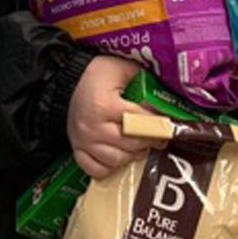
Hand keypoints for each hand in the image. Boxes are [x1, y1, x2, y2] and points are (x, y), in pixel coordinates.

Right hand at [67, 55, 164, 178]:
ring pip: (116, 160)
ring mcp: (83, 141)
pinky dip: (111, 168)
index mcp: (105, 106)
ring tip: (143, 146)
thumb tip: (163, 101)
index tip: (168, 127)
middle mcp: (93, 127)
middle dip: (149, 142)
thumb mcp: (123, 68)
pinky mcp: (77, 149)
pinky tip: (121, 156)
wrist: (69, 80)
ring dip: (133, 155)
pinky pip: (96, 170)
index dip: (157, 126)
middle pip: (130, 144)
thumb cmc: (99, 72)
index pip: (138, 122)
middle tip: (160, 138)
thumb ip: (144, 81)